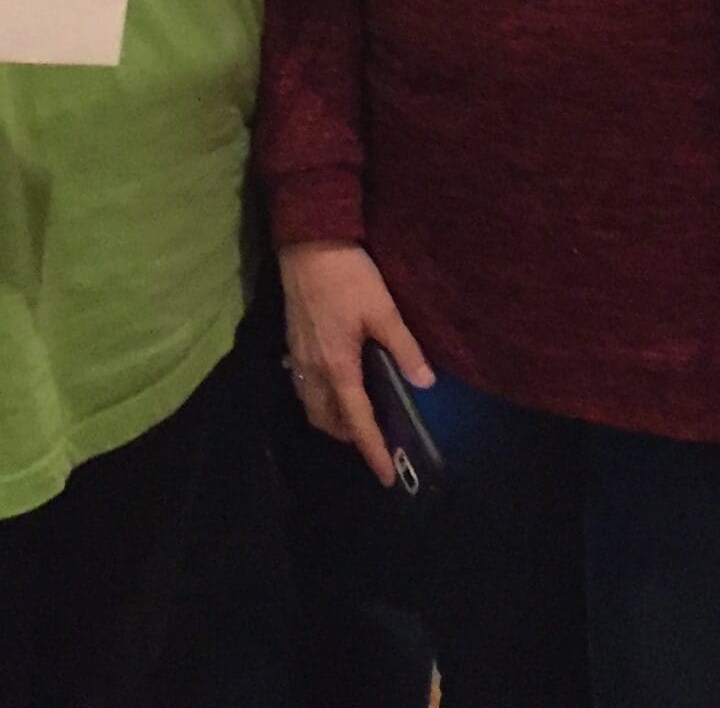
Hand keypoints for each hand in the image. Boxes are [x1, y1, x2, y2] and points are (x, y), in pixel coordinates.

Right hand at [278, 240, 431, 486]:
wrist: (308, 242)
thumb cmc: (348, 277)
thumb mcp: (384, 311)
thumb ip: (405, 349)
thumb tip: (425, 382)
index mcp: (338, 367)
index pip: (358, 421)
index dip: (373, 451)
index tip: (387, 477)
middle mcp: (314, 370)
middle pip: (327, 420)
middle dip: (349, 438)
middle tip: (374, 442)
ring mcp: (299, 355)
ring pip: (311, 406)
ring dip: (332, 421)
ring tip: (355, 419)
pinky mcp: (293, 341)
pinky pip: (304, 387)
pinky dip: (319, 399)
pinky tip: (334, 386)